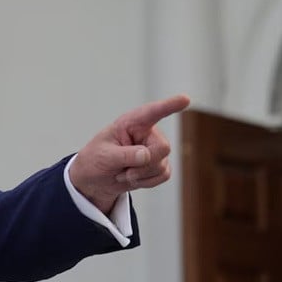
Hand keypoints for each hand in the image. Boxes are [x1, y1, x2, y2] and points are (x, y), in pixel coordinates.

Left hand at [68, 95, 190, 213]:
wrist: (96, 179)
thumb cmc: (96, 160)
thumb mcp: (103, 156)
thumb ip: (124, 155)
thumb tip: (146, 155)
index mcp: (131, 123)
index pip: (152, 112)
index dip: (169, 105)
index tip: (185, 99)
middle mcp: (147, 133)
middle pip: (163, 147)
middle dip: (144, 164)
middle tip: (123, 169)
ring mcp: (155, 149)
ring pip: (162, 165)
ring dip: (140, 175)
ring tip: (123, 172)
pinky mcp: (159, 164)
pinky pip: (164, 175)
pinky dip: (146, 182)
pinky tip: (132, 177)